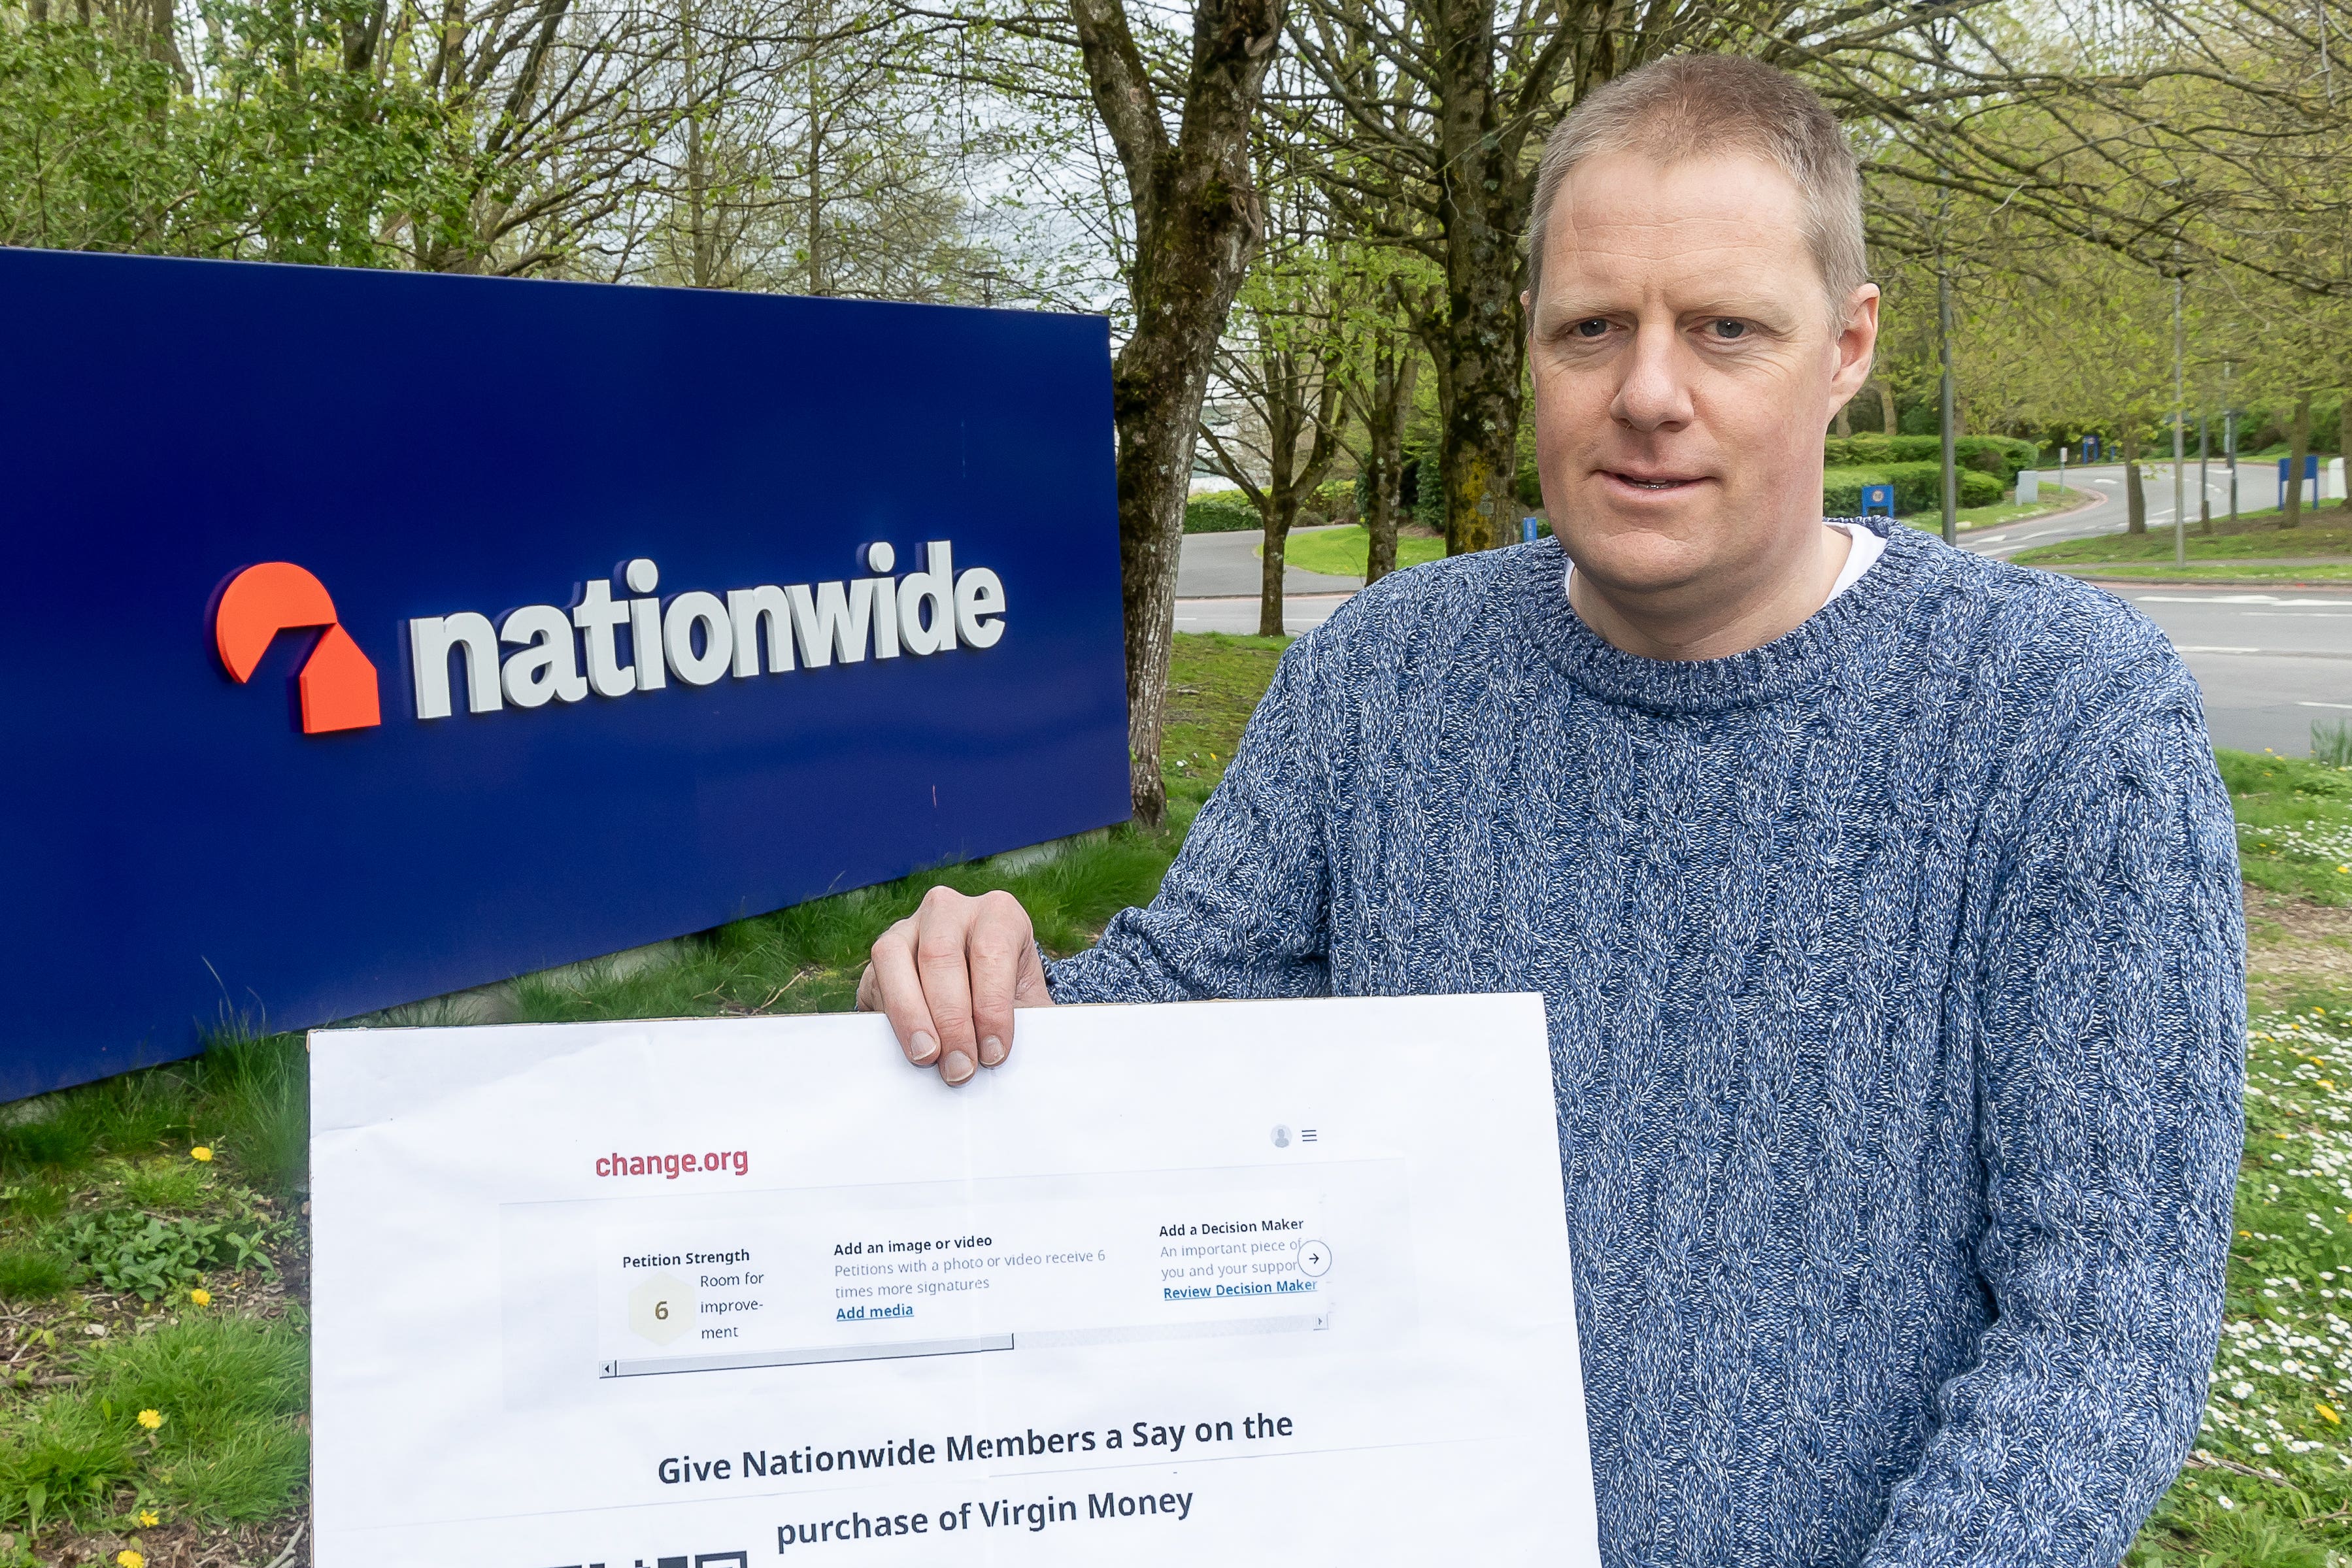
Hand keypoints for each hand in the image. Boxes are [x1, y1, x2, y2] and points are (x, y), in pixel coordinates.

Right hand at [857, 887, 1053, 1083]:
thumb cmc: (1008, 997)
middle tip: (960, 1068)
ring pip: (895, 957)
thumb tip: (1017, 1056)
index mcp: (998, 913)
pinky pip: (875, 978)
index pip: (992, 952)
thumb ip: (1028, 1023)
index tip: (994, 1054)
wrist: (977, 993)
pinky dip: (889, 1015)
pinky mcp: (883, 951)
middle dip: (951, 1020)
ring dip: (911, 1014)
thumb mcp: (1028, 1003)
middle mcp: (950, 909)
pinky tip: (905, 1044)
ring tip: (927, 1057)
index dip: (992, 1007)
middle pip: (942, 957)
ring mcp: (909, 925)